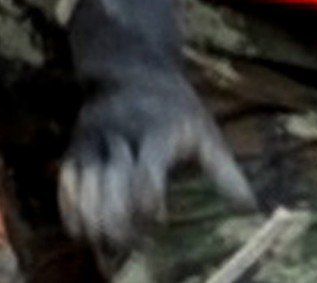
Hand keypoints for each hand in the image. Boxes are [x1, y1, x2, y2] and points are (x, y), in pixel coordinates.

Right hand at [61, 70, 250, 258]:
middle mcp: (122, 134)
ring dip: (95, 225)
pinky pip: (66, 185)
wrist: (132, 68)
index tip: (159, 223)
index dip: (149, 205)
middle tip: (134, 247)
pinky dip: (72, 213)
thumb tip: (249, 208)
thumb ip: (224, 171)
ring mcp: (95, 139)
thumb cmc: (175, 108)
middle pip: (112, 187)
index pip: (146, 173)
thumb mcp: (204, 131)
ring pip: (86, 189)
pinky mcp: (75, 147)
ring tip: (110, 249)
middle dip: (120, 225)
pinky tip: (85, 234)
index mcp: (158, 130)